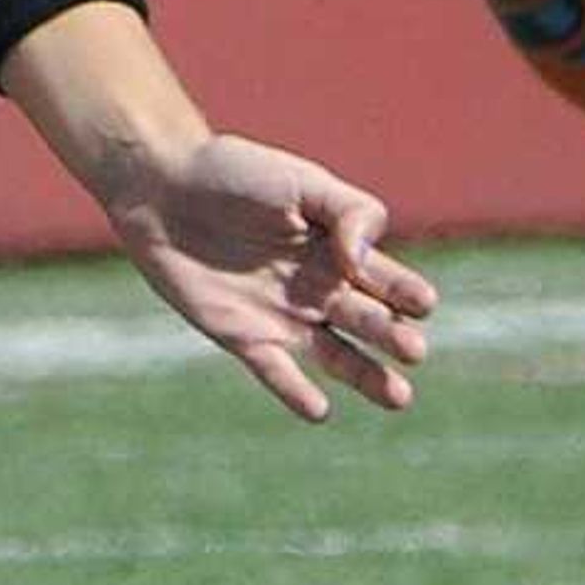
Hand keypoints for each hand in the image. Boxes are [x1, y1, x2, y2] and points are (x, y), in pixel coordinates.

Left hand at [86, 131, 435, 422]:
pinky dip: (297, 392)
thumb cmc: (234, 174)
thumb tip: (360, 263)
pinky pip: (276, 372)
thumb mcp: (301, 181)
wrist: (162, 187)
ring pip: (338, 357)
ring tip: (398, 396)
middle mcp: (320, 290)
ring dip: (367, 377)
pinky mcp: (243, 336)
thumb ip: (348, 213)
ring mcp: (284, 316)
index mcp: (341, 251)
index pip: (389, 281)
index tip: (422, 303)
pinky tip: (318, 410)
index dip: (409, 293)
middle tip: (413, 350)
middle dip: (394, 337)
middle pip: (370, 321)